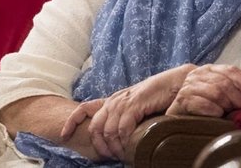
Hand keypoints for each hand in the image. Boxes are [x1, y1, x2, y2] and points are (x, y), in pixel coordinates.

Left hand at [61, 64, 195, 159]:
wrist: (176, 82)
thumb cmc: (159, 96)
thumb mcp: (137, 107)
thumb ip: (126, 117)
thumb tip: (119, 137)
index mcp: (113, 100)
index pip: (84, 108)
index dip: (71, 121)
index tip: (64, 135)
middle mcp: (115, 100)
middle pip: (94, 126)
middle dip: (98, 146)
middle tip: (109, 157)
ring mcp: (124, 101)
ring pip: (107, 130)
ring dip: (113, 147)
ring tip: (121, 156)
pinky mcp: (135, 104)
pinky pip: (122, 128)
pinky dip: (124, 141)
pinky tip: (129, 146)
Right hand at [166, 64, 240, 116]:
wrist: (179, 111)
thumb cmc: (204, 102)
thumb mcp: (220, 90)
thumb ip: (235, 87)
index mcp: (210, 69)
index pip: (231, 70)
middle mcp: (198, 74)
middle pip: (224, 82)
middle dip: (237, 97)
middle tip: (240, 107)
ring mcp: (189, 86)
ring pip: (216, 92)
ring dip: (226, 104)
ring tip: (229, 111)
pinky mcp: (183, 100)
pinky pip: (203, 104)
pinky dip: (214, 110)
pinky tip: (218, 114)